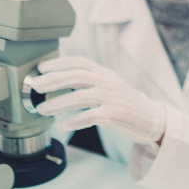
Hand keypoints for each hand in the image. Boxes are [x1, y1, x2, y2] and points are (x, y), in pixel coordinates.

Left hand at [28, 56, 166, 144]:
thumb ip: (90, 82)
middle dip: (54, 80)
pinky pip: (91, 116)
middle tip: (35, 87)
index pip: (80, 63)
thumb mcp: (110, 86)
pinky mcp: (116, 115)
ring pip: (81, 97)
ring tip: (41, 110)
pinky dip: (75, 120)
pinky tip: (62, 126)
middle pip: (77, 77)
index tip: (42, 68)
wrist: (152, 119)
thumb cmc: (126, 104)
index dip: (60, 63)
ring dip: (58, 103)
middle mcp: (109, 82)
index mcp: (106, 74)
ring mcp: (113, 98)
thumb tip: (61, 81)